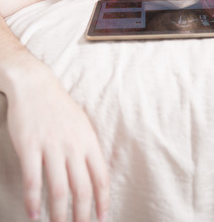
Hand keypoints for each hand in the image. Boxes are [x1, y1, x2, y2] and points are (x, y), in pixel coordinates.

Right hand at [5, 60, 108, 221]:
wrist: (35, 85)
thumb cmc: (59, 107)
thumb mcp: (81, 124)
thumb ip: (88, 148)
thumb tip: (95, 174)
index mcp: (88, 140)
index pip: (101, 177)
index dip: (103, 201)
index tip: (103, 218)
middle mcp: (73, 145)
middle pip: (82, 188)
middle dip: (82, 215)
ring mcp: (51, 146)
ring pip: (59, 189)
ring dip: (59, 214)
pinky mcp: (30, 146)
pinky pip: (34, 180)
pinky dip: (33, 201)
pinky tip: (32, 213)